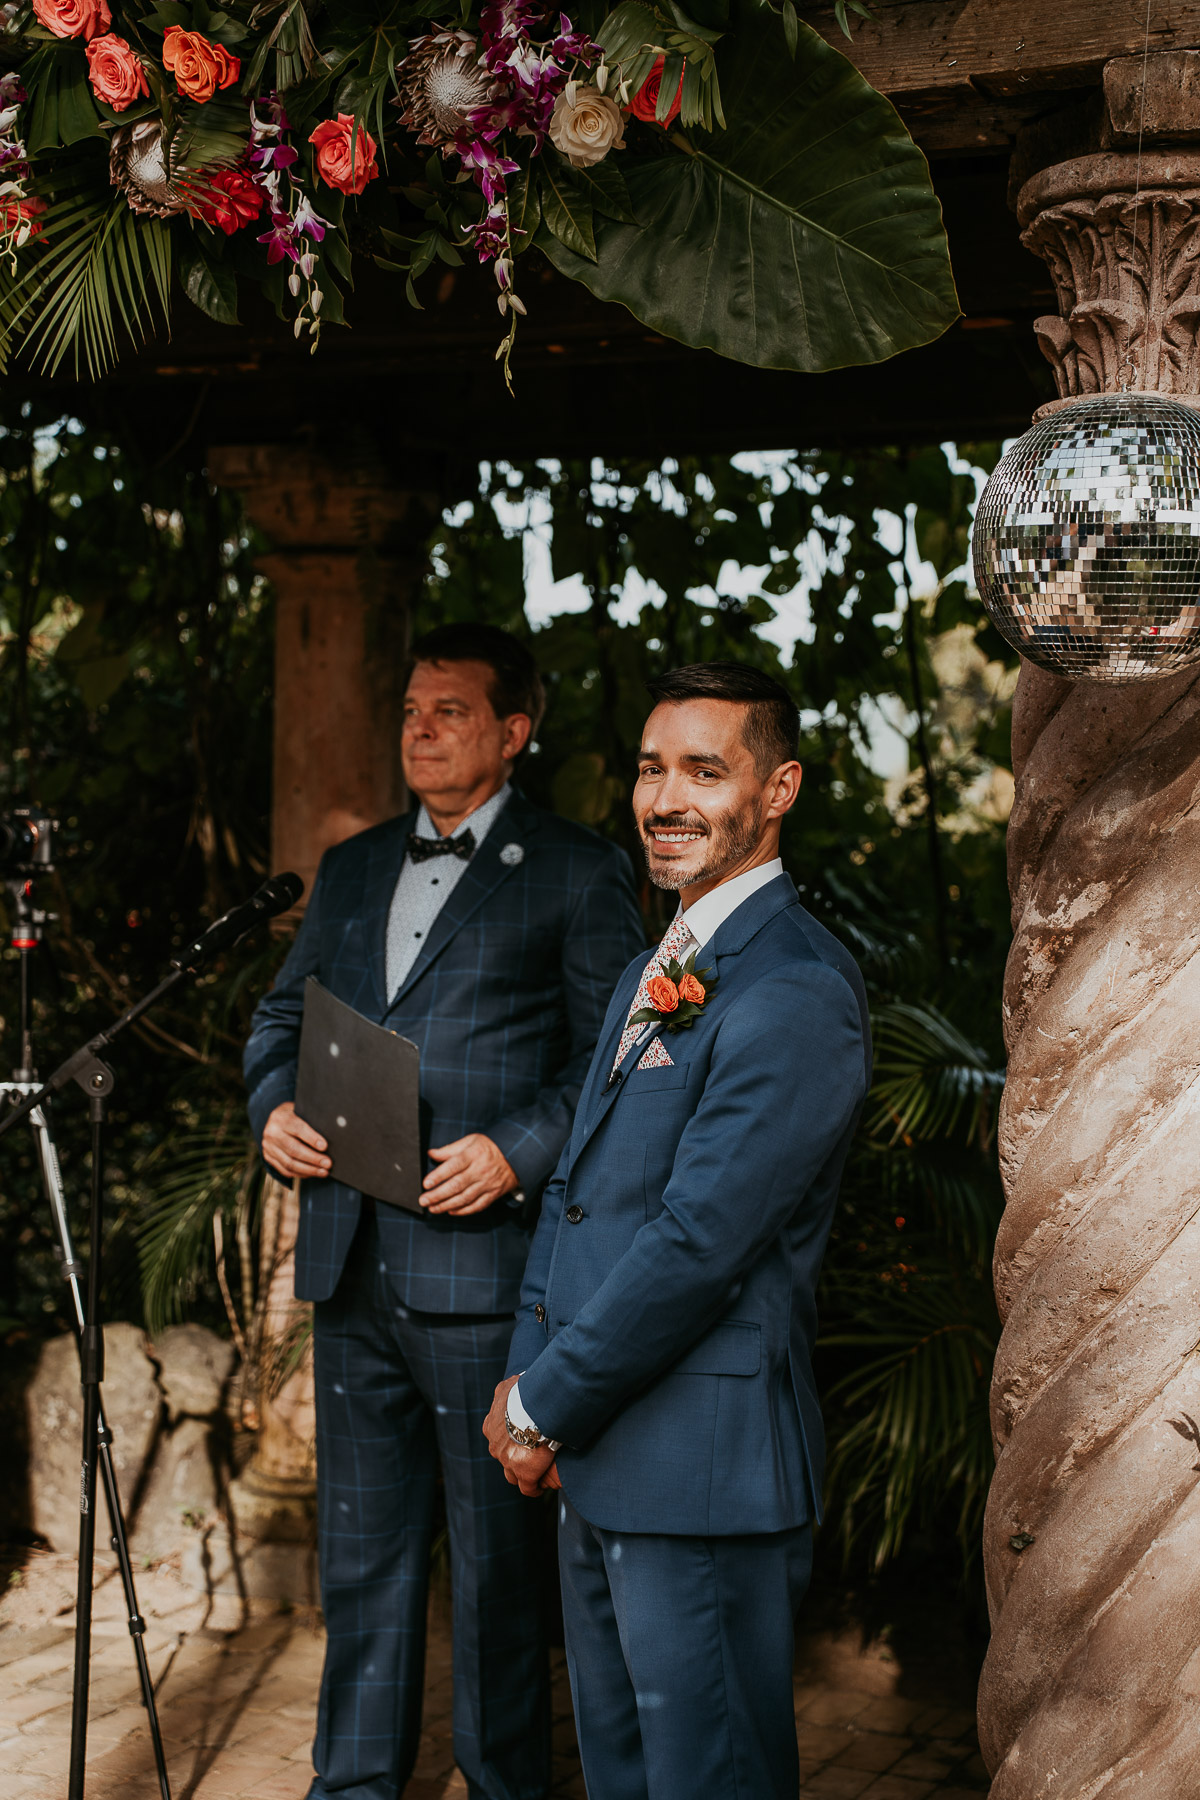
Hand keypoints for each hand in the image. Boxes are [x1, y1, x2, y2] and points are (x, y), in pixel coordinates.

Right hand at [262, 1101, 331, 1179]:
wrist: (275, 1119)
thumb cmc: (295, 1114)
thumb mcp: (301, 1110)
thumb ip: (312, 1119)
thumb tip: (335, 1130)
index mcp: (280, 1117)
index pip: (297, 1128)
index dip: (312, 1138)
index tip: (325, 1146)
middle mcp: (271, 1132)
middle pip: (293, 1149)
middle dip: (313, 1158)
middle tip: (328, 1163)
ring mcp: (268, 1146)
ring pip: (289, 1163)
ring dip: (308, 1170)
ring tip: (324, 1172)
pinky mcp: (268, 1157)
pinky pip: (284, 1170)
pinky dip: (300, 1173)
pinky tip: (312, 1173)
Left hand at [422, 1133, 518, 1215]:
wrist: (515, 1156)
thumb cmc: (489, 1147)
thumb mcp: (471, 1141)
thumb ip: (450, 1149)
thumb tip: (431, 1153)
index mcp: (473, 1155)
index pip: (454, 1166)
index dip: (439, 1175)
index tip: (426, 1183)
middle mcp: (480, 1170)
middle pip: (457, 1185)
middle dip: (438, 1195)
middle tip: (423, 1200)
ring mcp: (487, 1184)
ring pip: (465, 1198)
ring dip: (447, 1205)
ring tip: (433, 1208)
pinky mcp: (493, 1194)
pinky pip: (477, 1206)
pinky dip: (463, 1211)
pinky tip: (451, 1211)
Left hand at [483, 1375, 559, 1496]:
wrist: (533, 1410)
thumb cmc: (523, 1395)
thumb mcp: (510, 1386)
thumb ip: (508, 1388)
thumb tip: (515, 1382)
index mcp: (491, 1426)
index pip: (498, 1437)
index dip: (510, 1437)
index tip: (522, 1435)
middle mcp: (495, 1446)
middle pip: (503, 1456)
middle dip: (514, 1455)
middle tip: (531, 1452)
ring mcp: (508, 1462)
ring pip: (511, 1475)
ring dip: (521, 1473)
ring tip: (535, 1472)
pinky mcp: (525, 1474)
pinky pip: (528, 1488)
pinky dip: (534, 1488)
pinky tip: (540, 1486)